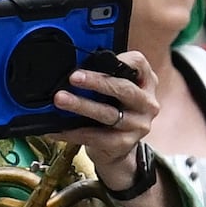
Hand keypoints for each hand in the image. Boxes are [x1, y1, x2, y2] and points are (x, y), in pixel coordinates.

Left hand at [48, 47, 164, 190]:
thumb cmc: (113, 110)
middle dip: (96, 82)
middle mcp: (147, 103)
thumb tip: (74, 67)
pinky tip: (58, 128)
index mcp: (146, 82)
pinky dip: (74, 132)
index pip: (138, 63)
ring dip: (81, 105)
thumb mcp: (114, 90)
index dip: (121, 59)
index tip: (99, 58)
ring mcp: (138, 125)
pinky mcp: (124, 144)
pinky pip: (96, 137)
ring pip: (108, 113)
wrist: (117, 149)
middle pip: (123, 89)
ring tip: (60, 99)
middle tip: (73, 77)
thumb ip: (103, 76)